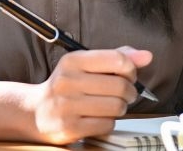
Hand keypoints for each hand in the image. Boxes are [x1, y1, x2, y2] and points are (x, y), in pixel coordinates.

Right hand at [0, 46, 152, 144]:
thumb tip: (146, 56)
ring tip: (110, 106)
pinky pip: (107, 124)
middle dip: (129, 92)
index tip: (129, 74)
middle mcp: (68, 81)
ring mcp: (67, 105)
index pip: (116, 59)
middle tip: (124, 94)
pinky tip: (98, 117)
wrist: (35, 112)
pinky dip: (108, 122)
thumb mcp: (85, 65)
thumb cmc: (66, 87)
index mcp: (73, 61)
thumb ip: (116, 57)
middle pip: (120, 86)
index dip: (131, 69)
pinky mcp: (70, 127)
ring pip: (116, 107)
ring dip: (120, 108)